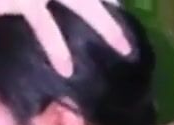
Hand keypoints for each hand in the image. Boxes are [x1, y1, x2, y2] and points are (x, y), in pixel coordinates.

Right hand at [0, 0, 131, 76]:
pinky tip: (66, 69)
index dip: (107, 1)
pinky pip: (44, 23)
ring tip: (124, 50)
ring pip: (83, 4)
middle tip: (134, 35)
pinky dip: (56, 47)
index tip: (120, 10)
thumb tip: (50, 11)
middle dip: (114, 15)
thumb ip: (39, 5)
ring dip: (106, 27)